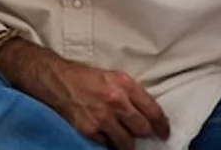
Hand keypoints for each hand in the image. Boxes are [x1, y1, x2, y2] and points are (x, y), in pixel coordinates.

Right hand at [39, 63, 169, 149]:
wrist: (57, 79)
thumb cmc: (85, 77)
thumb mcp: (113, 76)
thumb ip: (132, 93)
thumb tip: (148, 113)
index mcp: (125, 85)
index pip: (154, 112)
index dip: (162, 126)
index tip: (163, 132)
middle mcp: (116, 101)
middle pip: (143, 129)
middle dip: (142, 132)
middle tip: (138, 131)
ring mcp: (103, 117)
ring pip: (128, 143)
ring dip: (127, 140)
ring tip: (121, 134)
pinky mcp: (90, 130)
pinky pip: (108, 145)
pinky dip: (108, 141)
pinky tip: (105, 133)